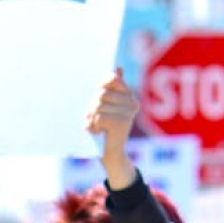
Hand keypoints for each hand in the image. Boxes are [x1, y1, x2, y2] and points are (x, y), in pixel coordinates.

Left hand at [84, 68, 137, 188]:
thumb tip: (118, 68)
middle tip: (95, 118)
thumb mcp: (104, 106)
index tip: (96, 94)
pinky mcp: (122, 122)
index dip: (100, 84)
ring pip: (98, 104)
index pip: (112, 78)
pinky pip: (99, 115)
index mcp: (128, 96)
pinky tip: (98, 132)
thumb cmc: (102, 127)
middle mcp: (132, 103)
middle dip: (92, 105)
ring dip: (91, 117)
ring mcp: (129, 112)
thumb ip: (110, 88)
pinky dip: (93, 124)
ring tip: (97, 126)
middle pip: (101, 92)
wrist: (109, 154)